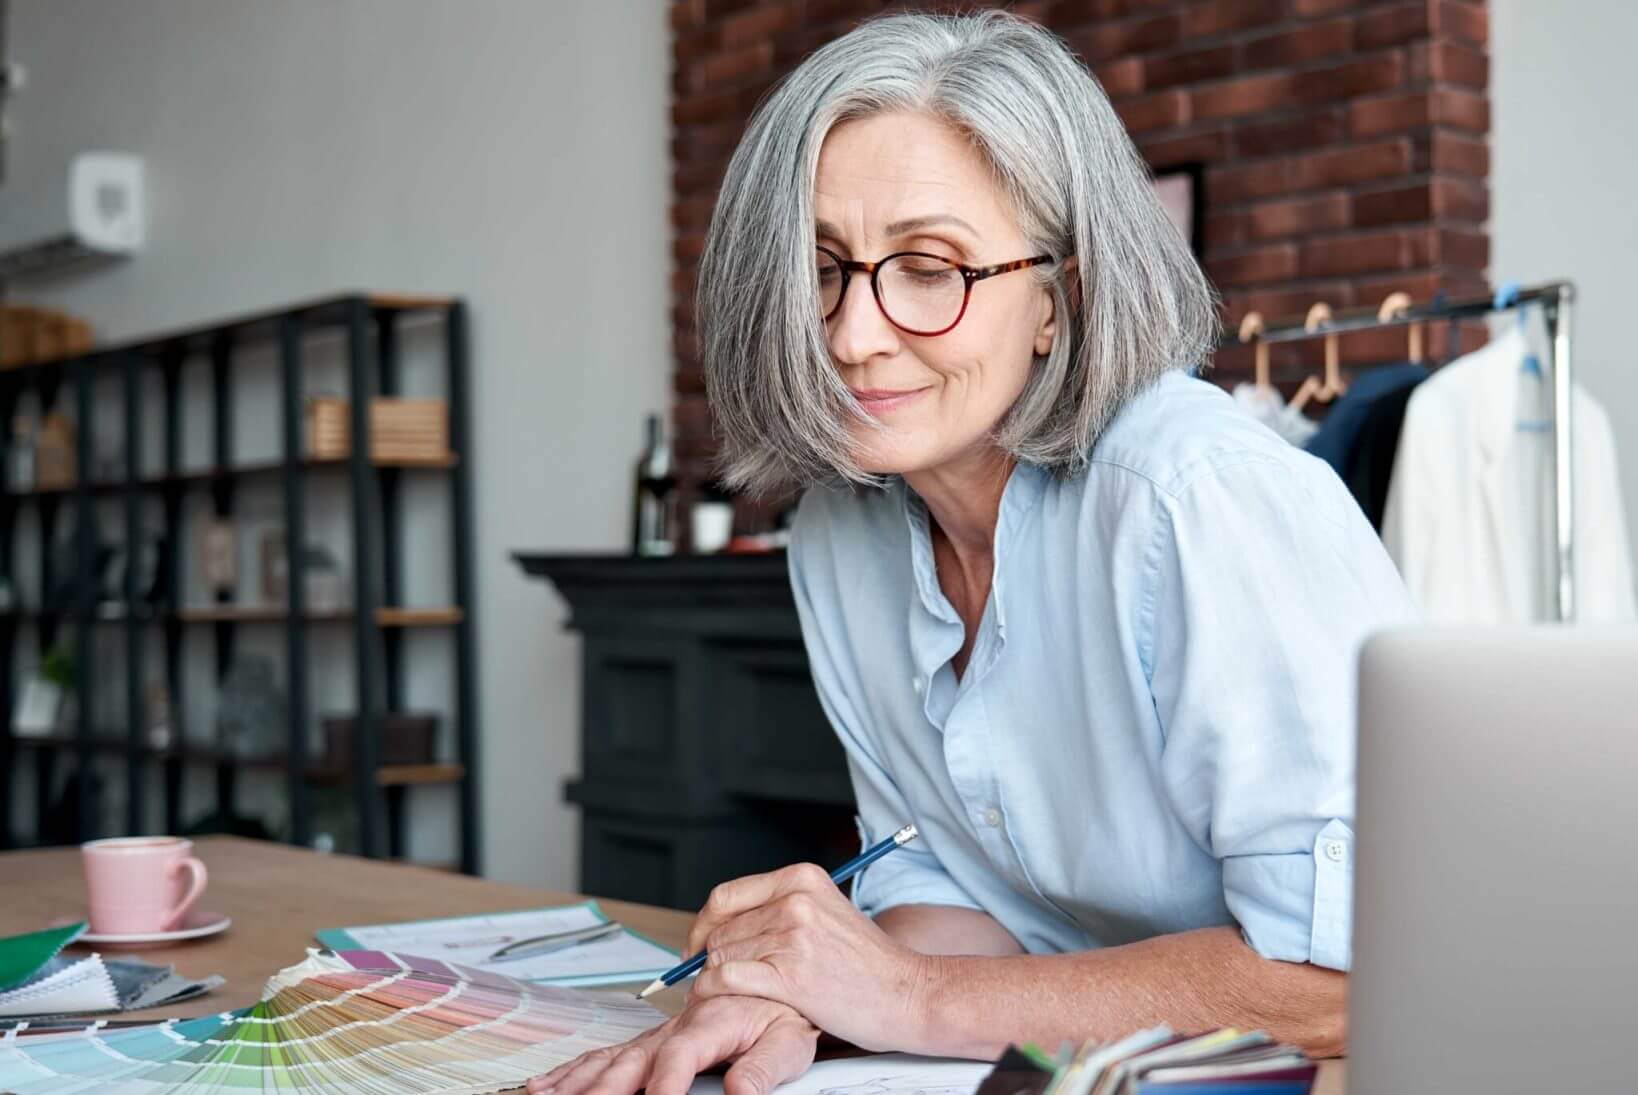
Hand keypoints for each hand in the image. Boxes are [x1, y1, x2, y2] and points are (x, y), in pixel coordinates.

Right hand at [527, 995, 817, 1094]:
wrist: (786, 973)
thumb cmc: (790, 1008)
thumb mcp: (790, 1040)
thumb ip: (765, 1065)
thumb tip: (740, 1090)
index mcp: (710, 1022)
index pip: (678, 1057)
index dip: (663, 1084)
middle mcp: (679, 1025)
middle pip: (630, 1059)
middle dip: (600, 1087)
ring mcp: (663, 1032)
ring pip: (612, 1056)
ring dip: (576, 1078)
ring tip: (541, 1093)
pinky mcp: (658, 1038)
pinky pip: (612, 1051)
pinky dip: (579, 1068)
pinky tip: (550, 1082)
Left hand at [687, 864, 935, 1052]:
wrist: (907, 993)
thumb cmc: (868, 963)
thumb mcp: (825, 912)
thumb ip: (779, 908)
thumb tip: (722, 924)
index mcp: (802, 878)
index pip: (726, 896)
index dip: (702, 925)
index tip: (697, 946)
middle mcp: (796, 900)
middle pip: (720, 929)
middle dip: (709, 958)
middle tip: (711, 979)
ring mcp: (793, 936)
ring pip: (721, 955)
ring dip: (712, 979)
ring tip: (723, 995)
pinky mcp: (790, 975)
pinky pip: (727, 980)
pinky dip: (713, 992)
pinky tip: (719, 1001)